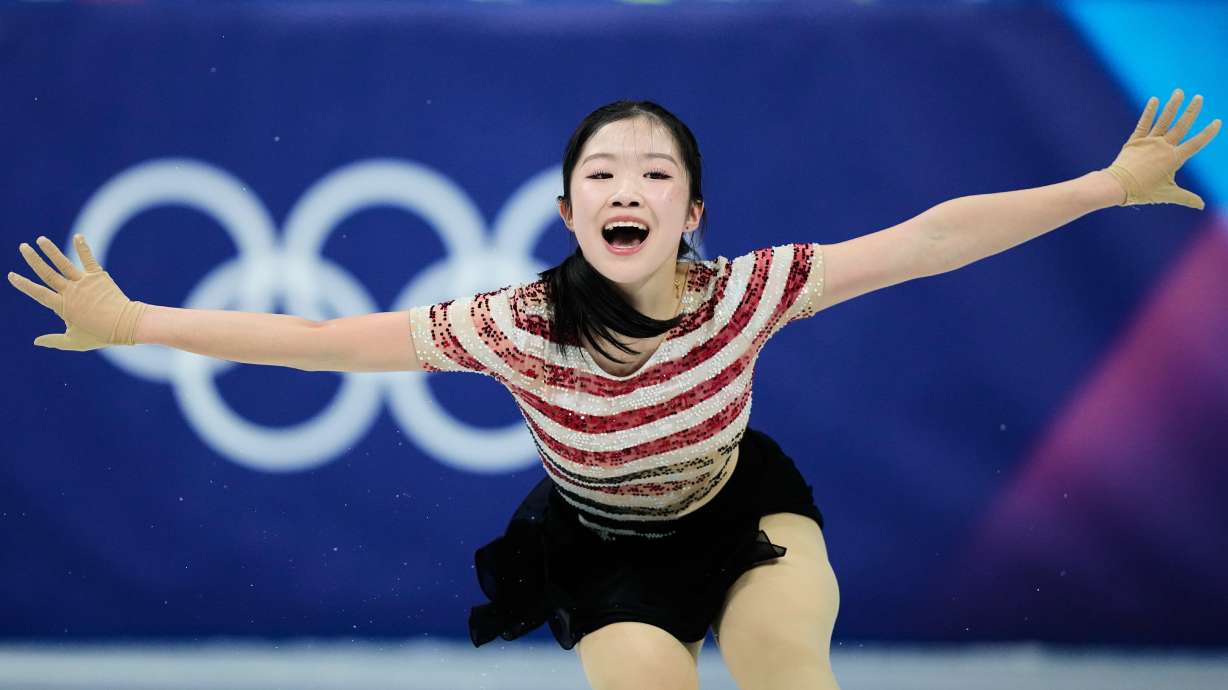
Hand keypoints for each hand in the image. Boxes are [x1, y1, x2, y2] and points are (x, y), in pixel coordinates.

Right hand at [7, 234, 148, 350]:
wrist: (126, 325)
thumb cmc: (100, 335)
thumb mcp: (74, 342)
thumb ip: (54, 340)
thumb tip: (36, 341)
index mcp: (63, 307)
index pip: (38, 293)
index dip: (24, 284)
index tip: (11, 275)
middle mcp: (71, 292)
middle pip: (48, 273)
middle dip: (33, 259)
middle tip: (23, 247)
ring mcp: (85, 283)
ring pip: (64, 264)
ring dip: (52, 250)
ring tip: (41, 239)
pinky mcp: (98, 276)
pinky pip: (88, 259)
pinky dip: (82, 248)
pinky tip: (78, 236)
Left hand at [1102, 88, 1220, 208]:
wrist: (1117, 186)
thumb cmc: (1142, 192)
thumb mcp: (1167, 194)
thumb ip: (1186, 198)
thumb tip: (1202, 205)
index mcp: (1174, 159)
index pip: (1196, 143)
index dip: (1208, 133)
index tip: (1217, 122)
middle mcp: (1163, 147)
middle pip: (1181, 126)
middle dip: (1191, 111)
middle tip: (1199, 97)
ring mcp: (1149, 142)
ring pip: (1164, 120)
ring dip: (1172, 105)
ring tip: (1179, 92)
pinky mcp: (1135, 141)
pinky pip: (1143, 123)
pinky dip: (1149, 112)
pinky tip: (1154, 100)